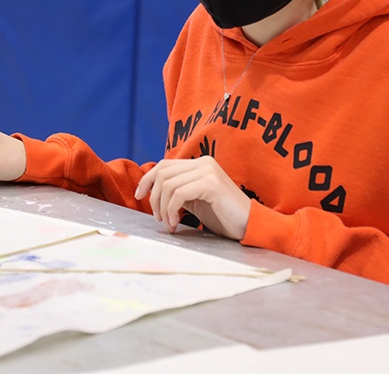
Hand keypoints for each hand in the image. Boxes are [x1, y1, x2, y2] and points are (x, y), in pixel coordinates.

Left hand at [134, 156, 250, 240]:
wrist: (249, 225)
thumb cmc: (223, 216)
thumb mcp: (195, 200)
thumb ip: (178, 191)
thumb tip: (151, 191)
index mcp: (200, 163)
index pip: (164, 165)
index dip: (147, 179)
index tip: (139, 196)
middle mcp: (203, 162)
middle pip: (163, 173)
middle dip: (154, 198)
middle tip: (158, 219)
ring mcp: (208, 171)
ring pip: (168, 184)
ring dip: (163, 208)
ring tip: (169, 224)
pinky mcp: (211, 183)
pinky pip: (178, 194)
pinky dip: (171, 210)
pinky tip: (175, 224)